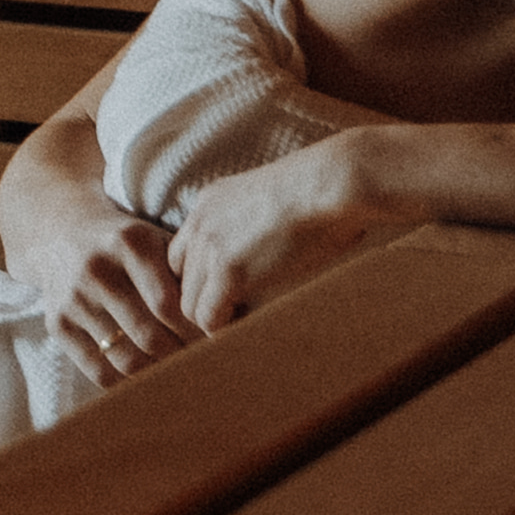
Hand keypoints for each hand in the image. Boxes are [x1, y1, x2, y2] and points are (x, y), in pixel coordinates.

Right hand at [17, 204, 203, 389]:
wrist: (60, 233)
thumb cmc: (126, 245)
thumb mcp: (155, 241)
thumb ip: (188, 272)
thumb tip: (235, 317)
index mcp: (128, 244)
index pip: (170, 304)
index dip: (197, 330)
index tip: (218, 342)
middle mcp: (96, 270)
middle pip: (150, 335)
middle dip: (182, 355)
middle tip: (205, 366)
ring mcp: (73, 299)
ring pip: (126, 358)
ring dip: (159, 374)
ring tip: (180, 374)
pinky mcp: (57, 324)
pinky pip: (98, 370)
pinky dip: (127, 383)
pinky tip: (148, 381)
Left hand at [163, 133, 417, 328]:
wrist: (333, 183)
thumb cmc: (326, 192)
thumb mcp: (274, 200)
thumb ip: (257, 224)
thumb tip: (275, 249)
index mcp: (209, 202)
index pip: (184, 252)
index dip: (203, 279)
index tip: (231, 295)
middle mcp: (200, 222)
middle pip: (180, 279)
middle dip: (204, 301)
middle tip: (235, 317)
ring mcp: (210, 247)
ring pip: (189, 303)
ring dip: (214, 319)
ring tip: (244, 327)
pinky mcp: (228, 271)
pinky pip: (207, 316)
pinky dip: (221, 331)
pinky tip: (246, 330)